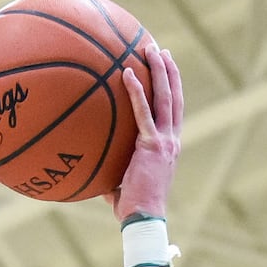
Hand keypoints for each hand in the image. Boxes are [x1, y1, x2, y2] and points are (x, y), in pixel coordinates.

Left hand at [107, 47, 182, 221]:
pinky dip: (137, 91)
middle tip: (161, 50)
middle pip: (175, 98)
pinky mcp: (152, 145)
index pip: (173, 112)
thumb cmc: (132, 207)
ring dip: (160, 71)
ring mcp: (165, 141)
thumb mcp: (122, 182)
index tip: (166, 69)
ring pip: (166, 98)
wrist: (143, 218)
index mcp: (169, 147)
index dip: (172, 89)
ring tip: (152, 49)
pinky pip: (144, 112)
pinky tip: (126, 72)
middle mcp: (172, 140)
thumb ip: (112, 169)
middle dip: (169, 71)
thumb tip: (91, 166)